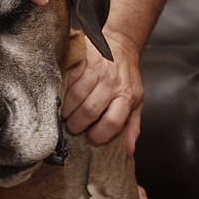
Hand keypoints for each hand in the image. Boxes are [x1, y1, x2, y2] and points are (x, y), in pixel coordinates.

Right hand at [62, 31, 142, 152]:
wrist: (121, 46)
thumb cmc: (127, 78)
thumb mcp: (136, 102)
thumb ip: (132, 127)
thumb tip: (128, 152)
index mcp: (127, 96)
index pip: (112, 123)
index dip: (98, 136)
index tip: (90, 139)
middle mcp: (112, 83)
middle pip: (89, 111)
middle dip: (76, 125)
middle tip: (73, 128)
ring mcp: (97, 70)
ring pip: (75, 97)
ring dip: (66, 111)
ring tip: (66, 115)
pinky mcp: (83, 59)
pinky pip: (67, 80)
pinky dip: (62, 92)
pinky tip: (63, 97)